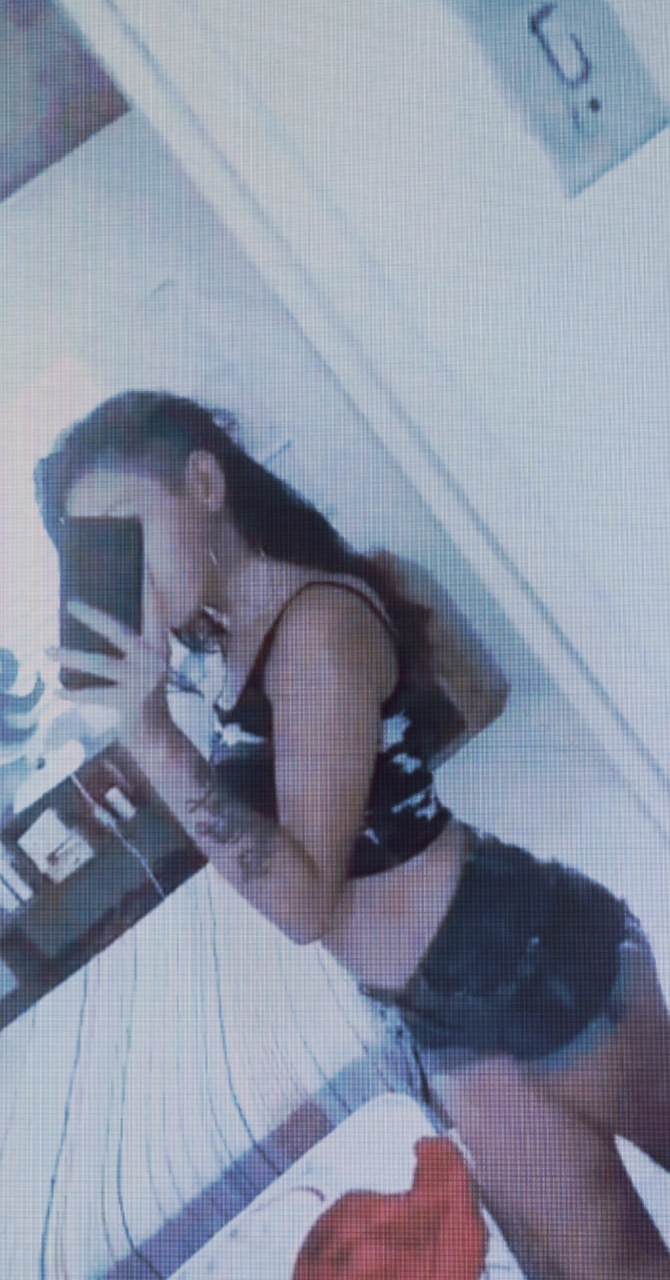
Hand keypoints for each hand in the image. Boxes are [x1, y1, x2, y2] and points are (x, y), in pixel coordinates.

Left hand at [45, 580, 171, 747]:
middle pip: (117, 631)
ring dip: (69, 657)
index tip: (143, 564)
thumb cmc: (146, 696)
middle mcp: (153, 660)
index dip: (149, 588)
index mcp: (159, 646)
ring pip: (99, 664)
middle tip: (69, 604)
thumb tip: (99, 623)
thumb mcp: (146, 667)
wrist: (159, 737)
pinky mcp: (129, 703)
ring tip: (47, 651)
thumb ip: (134, 647)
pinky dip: (73, 694)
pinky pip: (94, 695)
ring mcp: (141, 682)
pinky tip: (57, 690)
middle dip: (92, 616)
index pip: (154, 610)